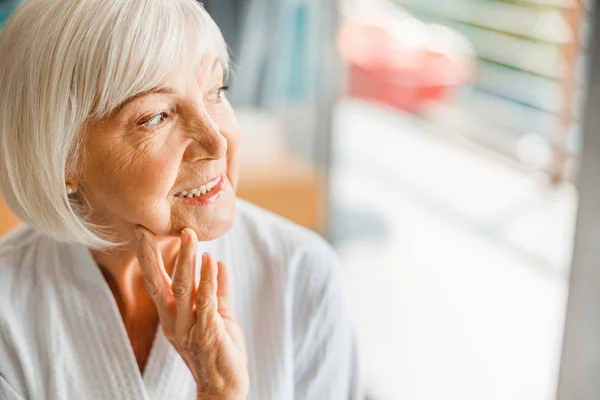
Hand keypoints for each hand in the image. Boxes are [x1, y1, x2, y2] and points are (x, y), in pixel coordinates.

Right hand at [135, 226, 248, 398]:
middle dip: (153, 253)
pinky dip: (207, 279)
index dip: (148, 256)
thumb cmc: (219, 349)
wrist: (225, 385)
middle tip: (150, 226)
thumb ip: (217, 289)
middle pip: (158, 281)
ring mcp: (188, 326)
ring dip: (186, 259)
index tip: (142, 231)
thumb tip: (219, 262)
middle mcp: (173, 319)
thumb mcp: (217, 314)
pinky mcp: (207, 331)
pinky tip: (210, 260)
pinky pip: (205, 301)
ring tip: (188, 234)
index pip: (154, 280)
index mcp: (172, 314)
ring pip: (182, 287)